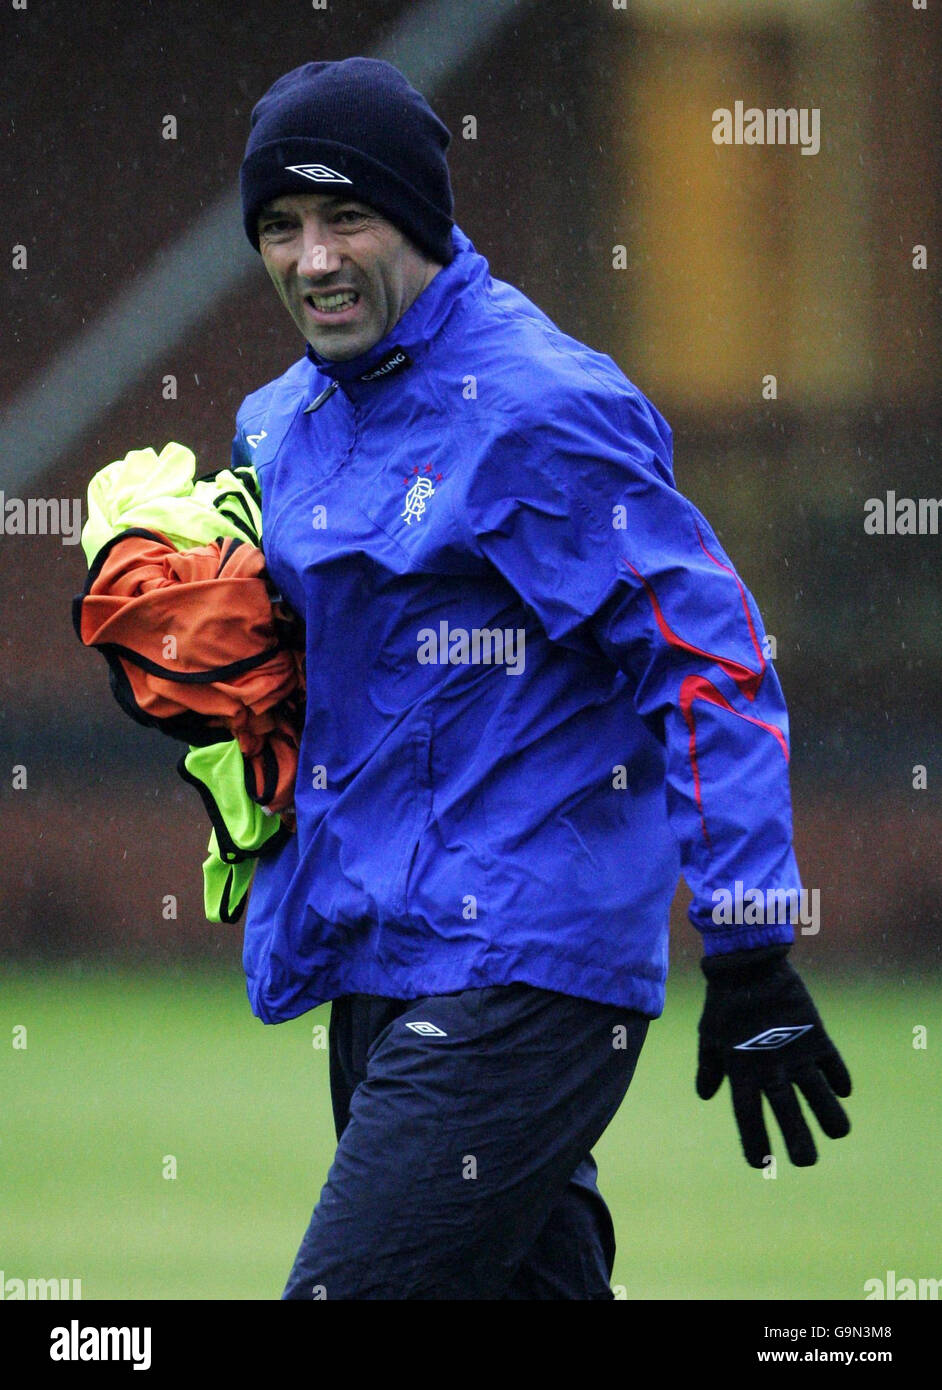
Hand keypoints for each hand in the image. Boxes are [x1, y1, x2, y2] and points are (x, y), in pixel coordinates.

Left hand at [696, 944, 851, 1166]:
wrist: (748, 963)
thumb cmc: (723, 1002)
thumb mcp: (709, 1035)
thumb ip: (710, 1067)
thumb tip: (706, 1096)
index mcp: (741, 1070)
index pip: (747, 1116)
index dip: (755, 1141)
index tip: (762, 1164)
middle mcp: (770, 1066)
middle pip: (787, 1113)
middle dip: (799, 1141)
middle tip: (806, 1163)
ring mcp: (796, 1051)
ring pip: (818, 1094)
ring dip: (829, 1115)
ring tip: (838, 1132)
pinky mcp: (815, 1033)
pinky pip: (832, 1063)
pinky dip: (839, 1078)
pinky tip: (843, 1092)